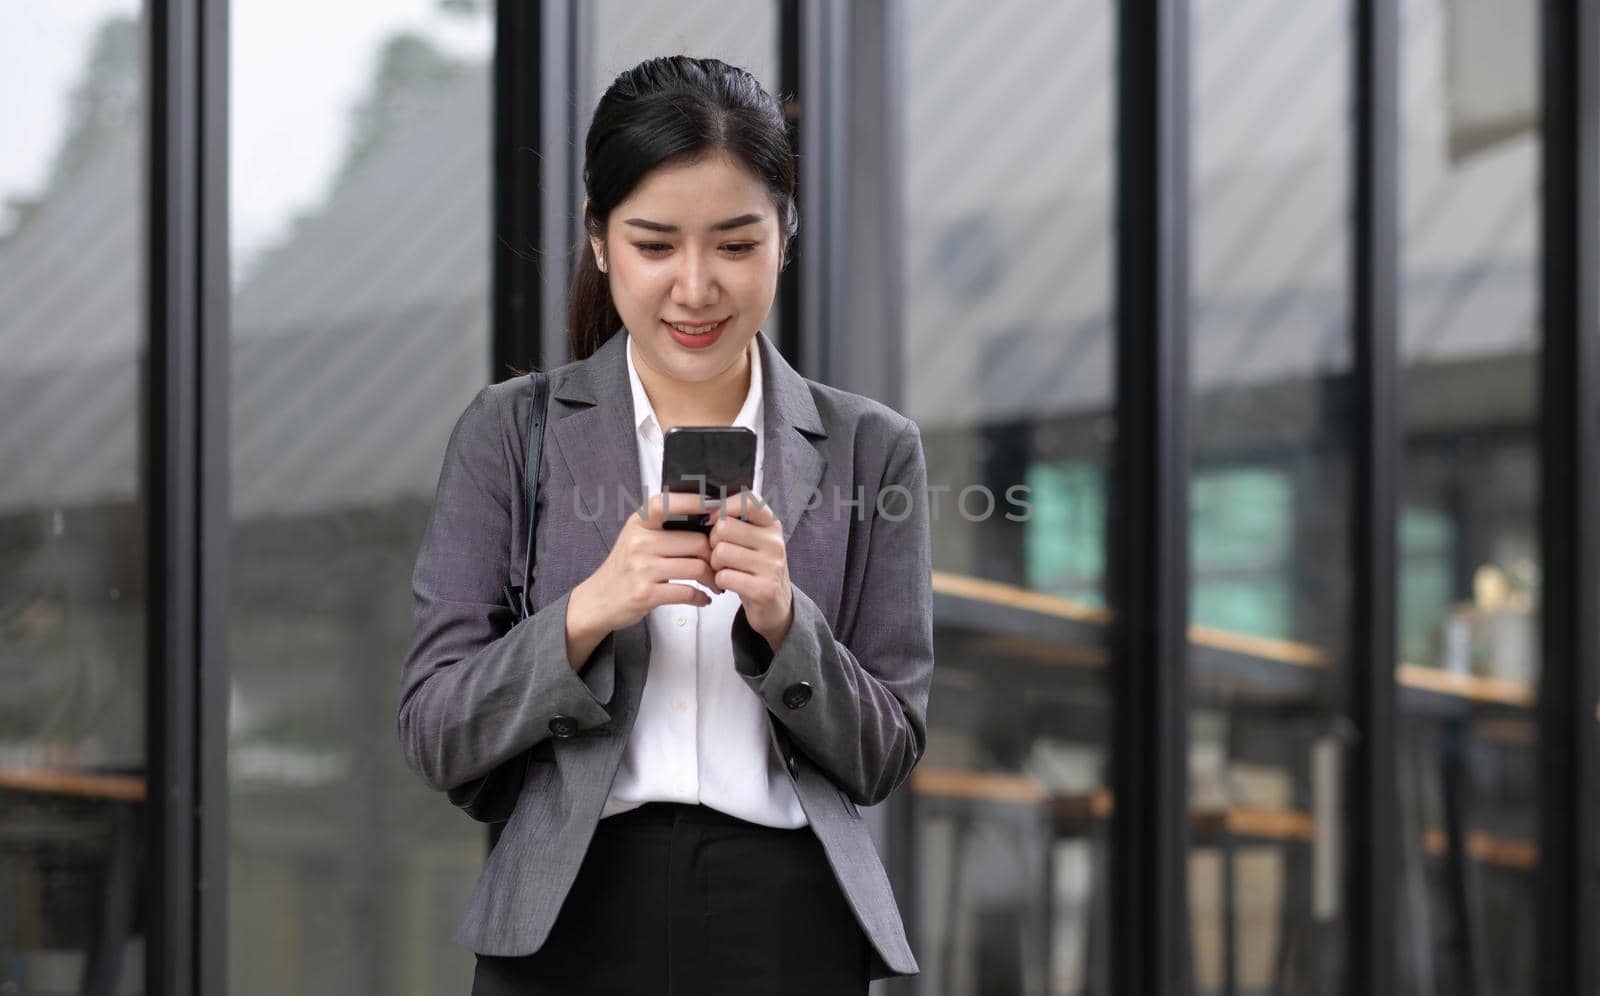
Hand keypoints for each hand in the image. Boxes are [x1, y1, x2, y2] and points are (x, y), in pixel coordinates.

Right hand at [573, 491, 721, 635]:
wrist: (598, 600)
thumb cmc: (625, 568)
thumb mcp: (636, 538)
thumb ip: (664, 527)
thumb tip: (708, 518)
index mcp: (638, 523)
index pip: (668, 503)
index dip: (696, 502)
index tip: (719, 508)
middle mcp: (639, 542)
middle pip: (696, 542)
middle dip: (715, 556)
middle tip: (721, 565)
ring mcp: (641, 569)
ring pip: (696, 567)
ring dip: (712, 578)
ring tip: (714, 583)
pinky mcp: (645, 594)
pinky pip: (687, 593)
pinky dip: (701, 597)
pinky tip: (703, 598)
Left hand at [707, 490, 793, 650]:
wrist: (775, 606)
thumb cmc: (755, 569)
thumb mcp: (754, 541)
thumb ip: (736, 522)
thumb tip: (703, 508)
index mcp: (772, 525)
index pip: (748, 501)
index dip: (724, 507)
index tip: (714, 519)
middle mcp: (775, 543)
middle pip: (725, 527)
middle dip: (712, 542)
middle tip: (718, 553)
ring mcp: (772, 566)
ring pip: (721, 552)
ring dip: (714, 563)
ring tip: (723, 569)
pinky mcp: (764, 589)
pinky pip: (725, 576)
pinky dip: (719, 580)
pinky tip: (728, 583)